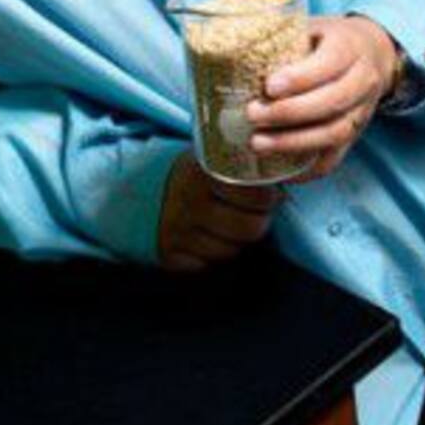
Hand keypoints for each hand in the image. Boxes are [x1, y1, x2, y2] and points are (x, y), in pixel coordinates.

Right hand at [157, 151, 282, 271]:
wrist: (138, 188)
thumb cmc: (189, 175)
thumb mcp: (209, 158)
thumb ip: (240, 166)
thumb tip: (285, 180)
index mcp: (201, 172)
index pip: (256, 195)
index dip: (268, 197)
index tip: (269, 194)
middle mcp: (189, 202)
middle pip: (251, 229)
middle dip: (258, 221)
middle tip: (253, 212)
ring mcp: (178, 231)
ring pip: (232, 251)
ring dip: (235, 240)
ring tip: (226, 223)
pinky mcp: (171, 255)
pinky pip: (209, 265)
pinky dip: (212, 254)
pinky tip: (206, 237)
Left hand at [246, 14, 398, 180]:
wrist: (374, 53)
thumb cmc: (328, 38)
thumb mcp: (311, 24)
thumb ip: (280, 31)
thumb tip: (231, 38)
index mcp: (349, 47)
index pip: (329, 63)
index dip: (300, 77)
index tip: (268, 86)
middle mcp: (362, 80)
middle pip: (331, 102)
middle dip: (288, 113)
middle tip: (252, 114)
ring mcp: (362, 110)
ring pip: (334, 133)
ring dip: (294, 142)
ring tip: (258, 143)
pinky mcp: (356, 134)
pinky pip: (336, 157)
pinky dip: (309, 168)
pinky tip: (281, 171)